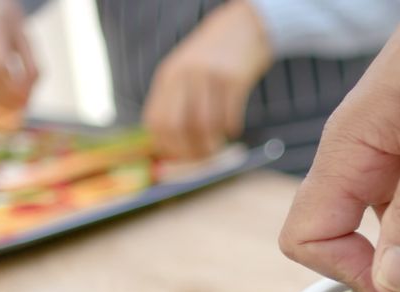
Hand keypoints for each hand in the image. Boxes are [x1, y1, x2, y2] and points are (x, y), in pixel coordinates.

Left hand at [142, 0, 272, 158]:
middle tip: (202, 156)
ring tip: (219, 145)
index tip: (180, 156)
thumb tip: (171, 144)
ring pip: (204, 126)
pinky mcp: (233, 80)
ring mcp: (208, 77)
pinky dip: (231, 130)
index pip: (156, 122)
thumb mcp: (185, 71)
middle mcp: (184, 76)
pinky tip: (233, 129)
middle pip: (178, 128)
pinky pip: (229, 118)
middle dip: (190, 151)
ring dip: (212, 144)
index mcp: (168, 76)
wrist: (243, 27)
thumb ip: (175, 100)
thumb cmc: (213, 57)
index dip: (166, 146)